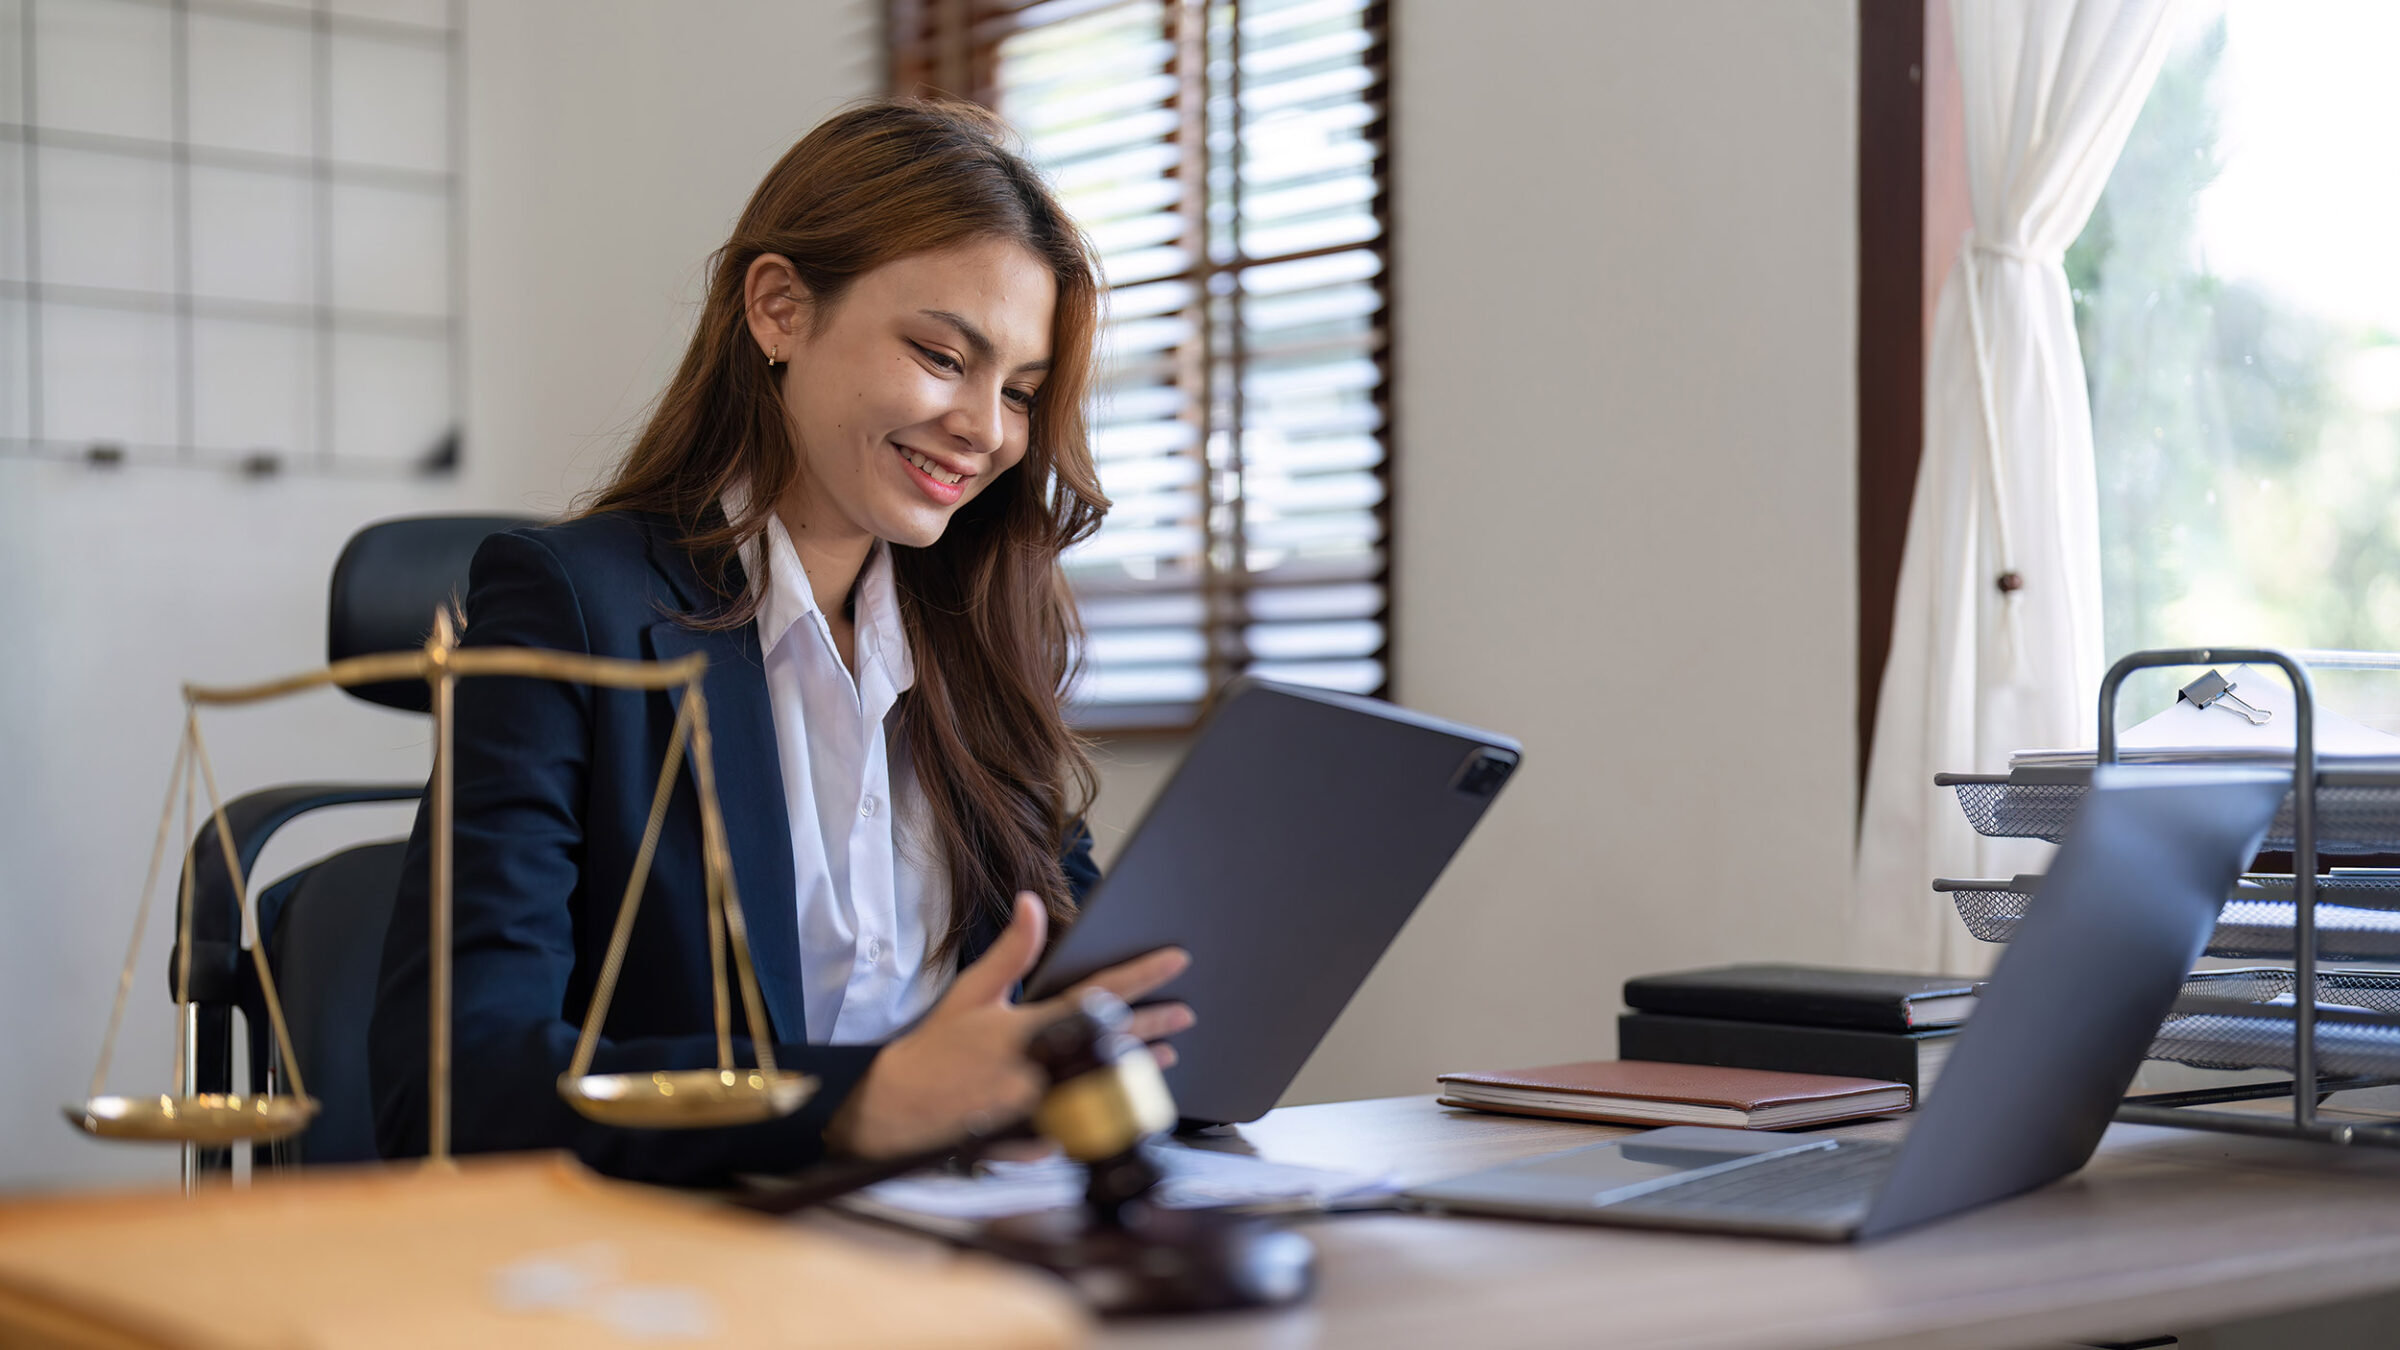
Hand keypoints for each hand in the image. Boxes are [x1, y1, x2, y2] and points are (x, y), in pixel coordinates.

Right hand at [825, 892, 1194, 1158]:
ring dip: (1137, 1069)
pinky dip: (1103, 1108)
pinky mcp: (1038, 1136)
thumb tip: (1032, 903)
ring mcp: (1044, 1107)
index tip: (1175, 960)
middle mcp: (1043, 1069)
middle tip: (1184, 1013)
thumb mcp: (972, 993)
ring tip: (1165, 1054)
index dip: (1142, 976)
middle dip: (1153, 1025)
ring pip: (1107, 1086)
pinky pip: (1083, 1124)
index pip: (1099, 996)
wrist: (898, 1109)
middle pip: (1114, 1043)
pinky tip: (1123, 1098)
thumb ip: (1011, 952)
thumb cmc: (937, 1047)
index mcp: (1030, 1029)